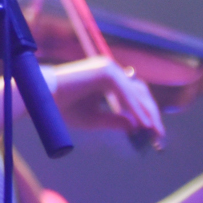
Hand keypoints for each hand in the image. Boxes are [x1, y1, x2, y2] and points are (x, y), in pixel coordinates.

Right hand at [42, 56, 165, 143]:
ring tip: (153, 131)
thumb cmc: (63, 108)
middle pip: (140, 91)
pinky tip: (142, 124)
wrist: (43, 99)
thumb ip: (115, 121)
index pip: (134, 94)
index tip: (154, 132)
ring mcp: (108, 68)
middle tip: (159, 134)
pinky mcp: (105, 71)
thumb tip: (137, 126)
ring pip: (136, 92)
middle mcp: (110, 70)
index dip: (146, 112)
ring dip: (146, 112)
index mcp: (108, 78)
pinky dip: (135, 108)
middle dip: (151, 113)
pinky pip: (126, 93)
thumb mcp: (94, 119)